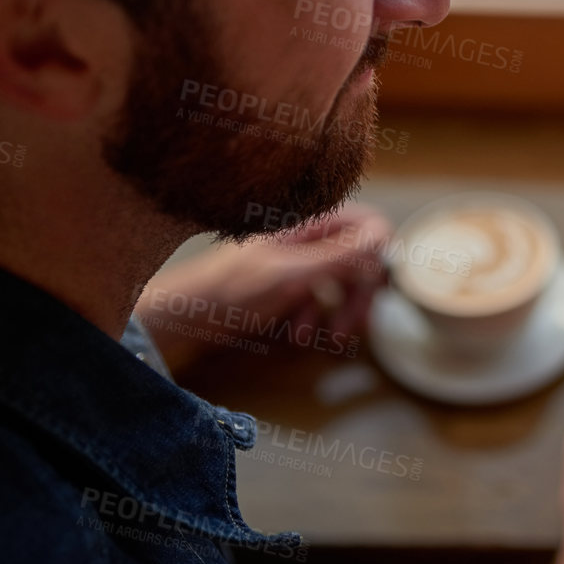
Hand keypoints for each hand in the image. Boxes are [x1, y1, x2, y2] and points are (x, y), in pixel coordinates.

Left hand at [136, 203, 390, 371]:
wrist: (178, 320)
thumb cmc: (229, 293)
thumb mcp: (290, 276)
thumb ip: (340, 256)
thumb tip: (385, 235)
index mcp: (309, 226)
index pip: (367, 224)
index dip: (380, 253)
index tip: (378, 285)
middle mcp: (306, 242)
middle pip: (360, 260)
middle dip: (359, 296)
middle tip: (352, 328)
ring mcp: (295, 267)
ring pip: (341, 285)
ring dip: (337, 314)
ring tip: (320, 339)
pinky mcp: (285, 293)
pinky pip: (316, 303)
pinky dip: (313, 321)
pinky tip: (296, 336)